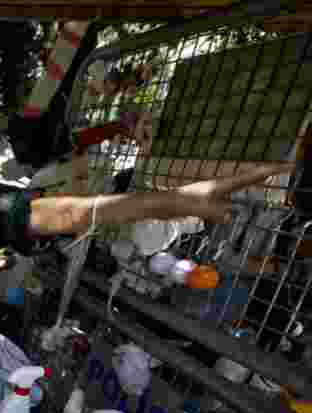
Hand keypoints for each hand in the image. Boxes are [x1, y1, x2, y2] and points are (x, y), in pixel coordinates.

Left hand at [172, 163, 291, 223]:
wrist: (158, 205)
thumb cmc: (177, 203)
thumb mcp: (199, 208)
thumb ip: (216, 212)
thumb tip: (229, 216)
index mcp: (219, 185)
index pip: (249, 177)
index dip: (267, 172)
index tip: (284, 166)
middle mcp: (217, 188)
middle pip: (245, 181)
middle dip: (261, 176)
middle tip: (281, 168)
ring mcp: (211, 196)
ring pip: (232, 197)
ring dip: (240, 194)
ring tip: (247, 187)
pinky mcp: (203, 205)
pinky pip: (220, 208)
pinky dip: (223, 211)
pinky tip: (219, 214)